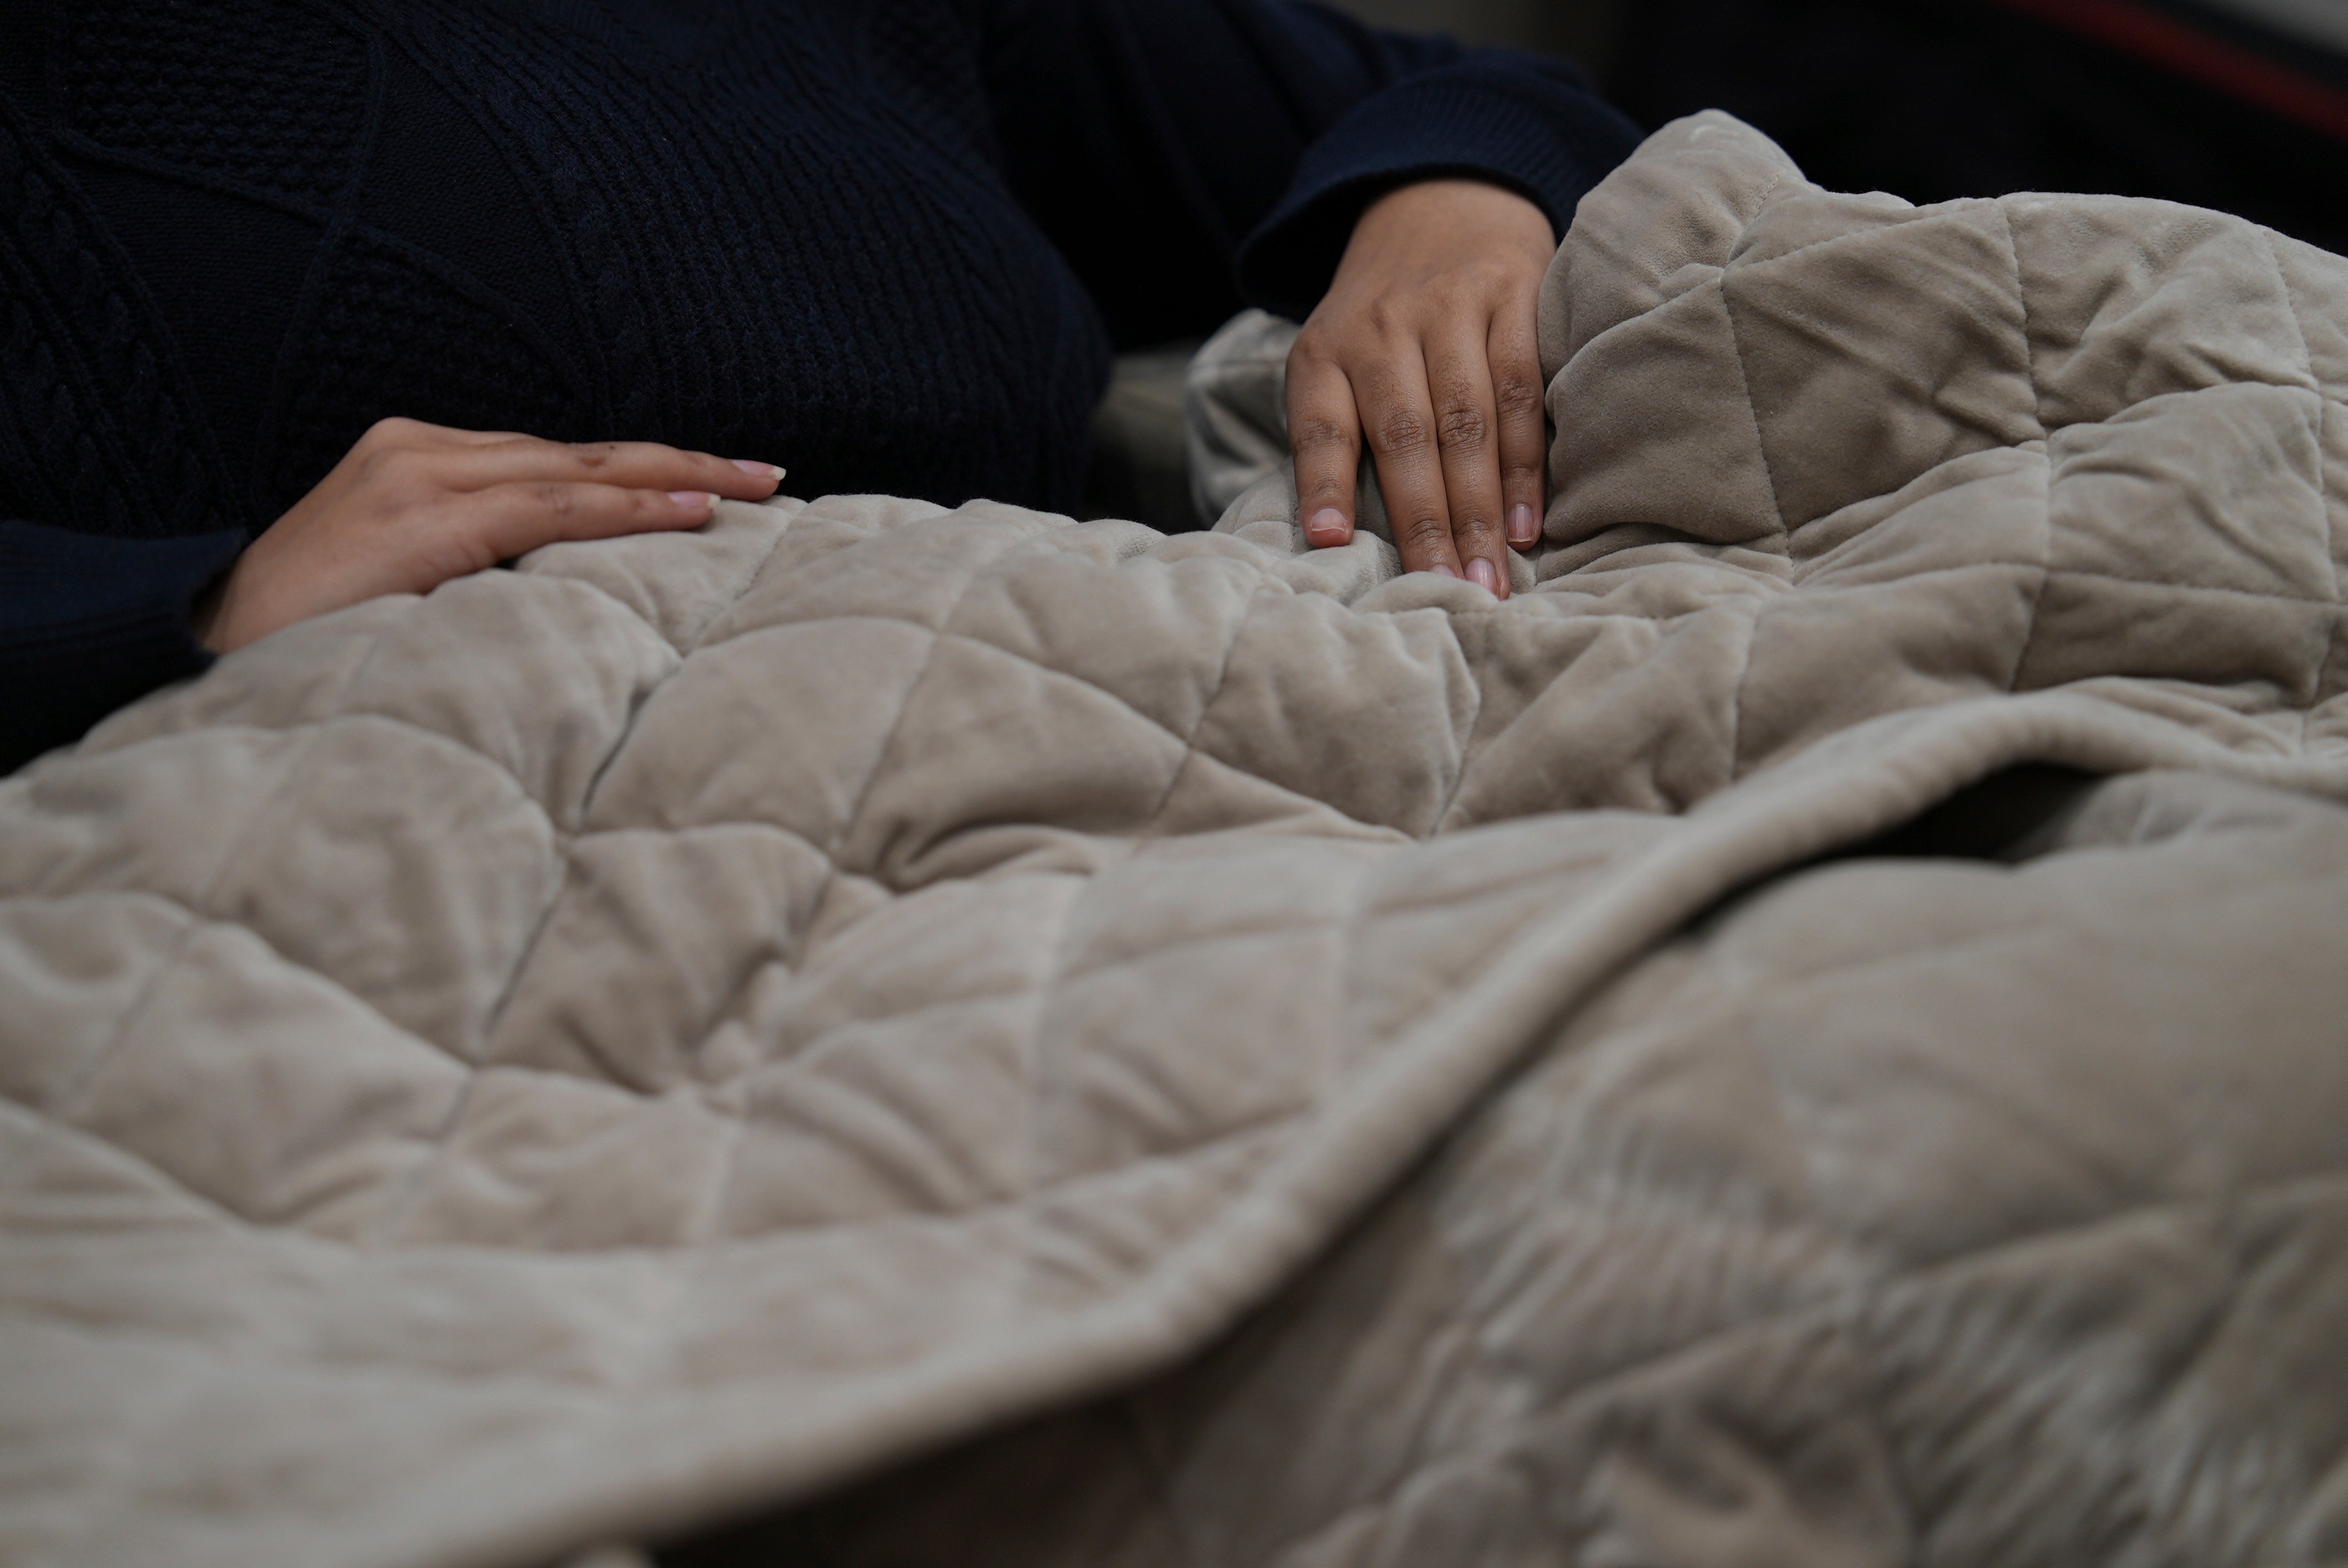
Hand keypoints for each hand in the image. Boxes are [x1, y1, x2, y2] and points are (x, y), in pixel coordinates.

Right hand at [196, 417, 782, 651]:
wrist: (205, 643)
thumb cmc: (310, 634)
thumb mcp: (408, 585)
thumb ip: (479, 569)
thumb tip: (571, 596)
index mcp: (419, 460)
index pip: (557, 463)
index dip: (642, 473)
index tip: (718, 484)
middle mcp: (422, 449)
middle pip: (581, 455)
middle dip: (682, 463)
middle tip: (769, 476)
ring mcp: (419, 475)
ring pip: (579, 472)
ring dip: (676, 479)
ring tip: (753, 488)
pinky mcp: (424, 519)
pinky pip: (551, 509)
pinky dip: (628, 510)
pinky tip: (691, 512)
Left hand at [1286, 179, 1554, 598]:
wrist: (1439, 201)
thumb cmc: (1384, 320)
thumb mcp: (1334, 357)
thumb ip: (1335, 432)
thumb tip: (1339, 541)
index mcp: (1324, 350)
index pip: (1321, 425)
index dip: (1325, 485)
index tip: (1331, 542)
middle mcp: (1381, 326)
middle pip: (1405, 436)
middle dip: (1427, 523)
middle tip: (1445, 594)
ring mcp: (1450, 306)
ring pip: (1467, 420)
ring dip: (1481, 508)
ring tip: (1491, 577)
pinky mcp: (1513, 294)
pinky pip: (1522, 388)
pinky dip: (1525, 461)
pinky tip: (1527, 521)